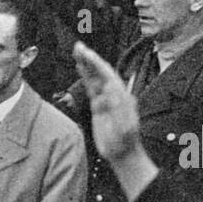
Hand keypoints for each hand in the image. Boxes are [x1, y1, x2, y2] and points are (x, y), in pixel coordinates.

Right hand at [74, 43, 144, 163]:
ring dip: (86, 64)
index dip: (96, 64)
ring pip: (95, 78)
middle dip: (90, 59)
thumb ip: (118, 108)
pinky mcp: (99, 106)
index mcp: (121, 96)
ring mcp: (106, 99)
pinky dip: (86, 76)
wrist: (123, 154)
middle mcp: (114, 94)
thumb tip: (110, 90)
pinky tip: (80, 67)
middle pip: (100, 72)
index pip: (108, 75)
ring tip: (77, 51)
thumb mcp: (124, 127)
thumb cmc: (126, 142)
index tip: (86, 55)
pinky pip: (91, 87)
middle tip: (78, 47)